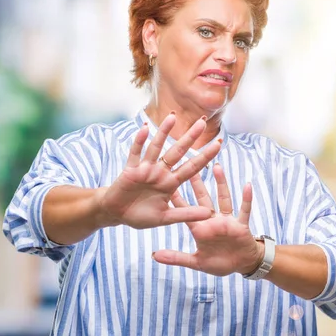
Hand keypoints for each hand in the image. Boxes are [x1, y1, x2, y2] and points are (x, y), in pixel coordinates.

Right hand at [98, 113, 220, 228]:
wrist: (116, 215)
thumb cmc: (140, 216)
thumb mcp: (165, 218)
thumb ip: (186, 214)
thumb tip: (210, 215)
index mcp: (171, 183)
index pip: (192, 167)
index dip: (205, 156)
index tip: (219, 144)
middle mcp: (160, 172)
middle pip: (178, 152)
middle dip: (190, 137)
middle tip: (202, 122)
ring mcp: (145, 168)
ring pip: (157, 147)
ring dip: (164, 132)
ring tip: (172, 117)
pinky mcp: (130, 169)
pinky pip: (135, 153)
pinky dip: (139, 141)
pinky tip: (145, 128)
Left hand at [152, 164, 263, 276]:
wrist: (242, 265)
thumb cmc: (219, 263)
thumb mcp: (196, 262)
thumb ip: (176, 258)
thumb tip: (154, 255)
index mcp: (200, 228)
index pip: (185, 210)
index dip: (176, 198)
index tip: (165, 183)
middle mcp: (212, 220)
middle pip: (203, 198)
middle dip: (196, 183)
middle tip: (188, 164)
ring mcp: (227, 220)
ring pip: (223, 198)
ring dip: (221, 183)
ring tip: (217, 167)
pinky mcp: (241, 224)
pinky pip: (244, 209)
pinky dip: (246, 198)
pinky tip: (247, 185)